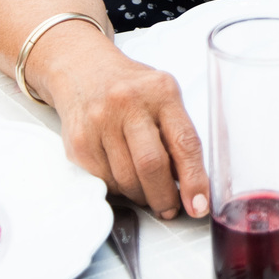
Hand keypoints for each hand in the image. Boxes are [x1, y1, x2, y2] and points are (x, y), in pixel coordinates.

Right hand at [48, 37, 209, 219]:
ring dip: (142, 196)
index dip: (194, 179)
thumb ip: (177, 133)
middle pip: (151, 165)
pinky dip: (119, 189)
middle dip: (164, 197)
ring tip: (148, 192)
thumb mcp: (163, 96)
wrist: (82, 70)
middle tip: (171, 208)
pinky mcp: (79, 143)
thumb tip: (191, 182)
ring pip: (126, 180)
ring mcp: (100, 122)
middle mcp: (129, 104)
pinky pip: (104, 181)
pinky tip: (124, 178)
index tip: (199, 205)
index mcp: (161, 92)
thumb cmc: (131, 88)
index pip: (184, 142)